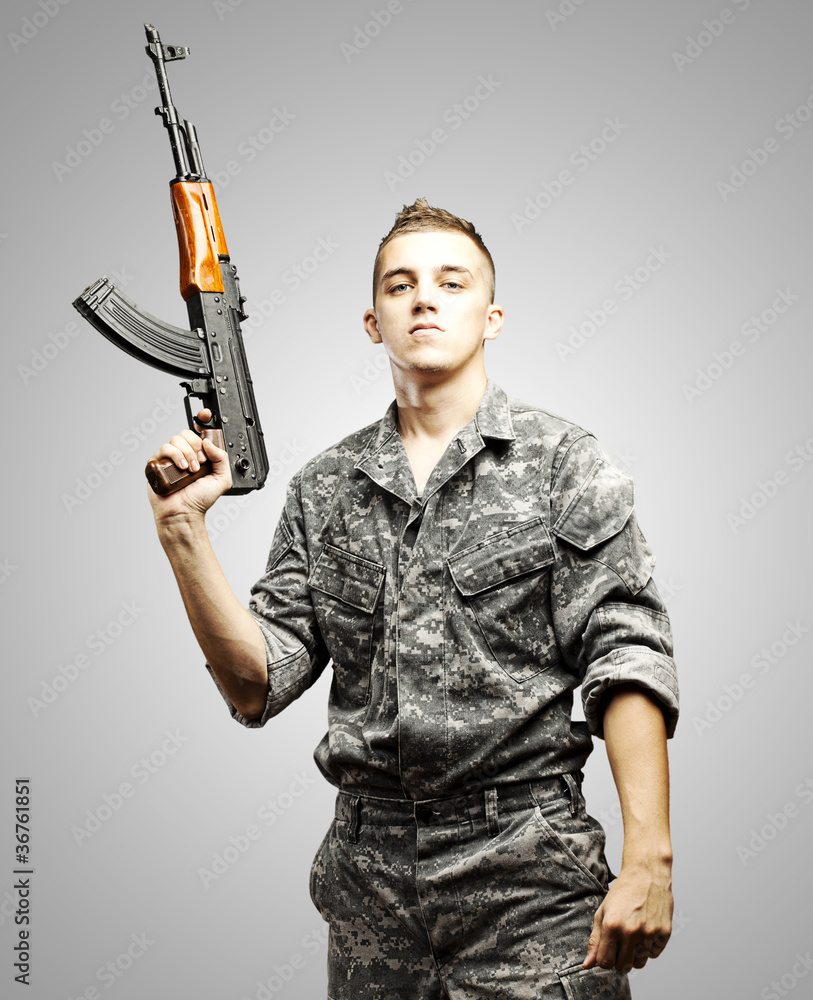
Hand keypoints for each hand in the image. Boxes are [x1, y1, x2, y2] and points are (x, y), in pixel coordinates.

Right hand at [146, 408, 231, 524]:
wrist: (184, 513)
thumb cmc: (200, 499)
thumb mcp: (222, 479)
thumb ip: (222, 459)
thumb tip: (209, 443)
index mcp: (199, 454)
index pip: (199, 432)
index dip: (202, 420)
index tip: (205, 417)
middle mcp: (184, 454)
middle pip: (188, 433)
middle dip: (196, 446)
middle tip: (202, 462)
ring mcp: (170, 458)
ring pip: (177, 439)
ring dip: (187, 453)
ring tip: (191, 470)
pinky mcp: (157, 463)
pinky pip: (165, 448)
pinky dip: (175, 455)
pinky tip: (181, 468)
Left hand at [582, 859, 672, 973]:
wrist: (646, 874)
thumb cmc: (622, 892)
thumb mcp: (603, 912)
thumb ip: (595, 940)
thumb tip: (587, 965)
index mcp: (612, 925)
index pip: (605, 962)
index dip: (604, 960)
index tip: (607, 952)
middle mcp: (631, 931)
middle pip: (623, 967)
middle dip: (619, 961)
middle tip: (620, 947)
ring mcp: (649, 933)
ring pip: (640, 963)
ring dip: (635, 956)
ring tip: (633, 936)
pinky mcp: (664, 933)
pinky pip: (654, 954)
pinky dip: (649, 947)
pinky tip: (646, 930)